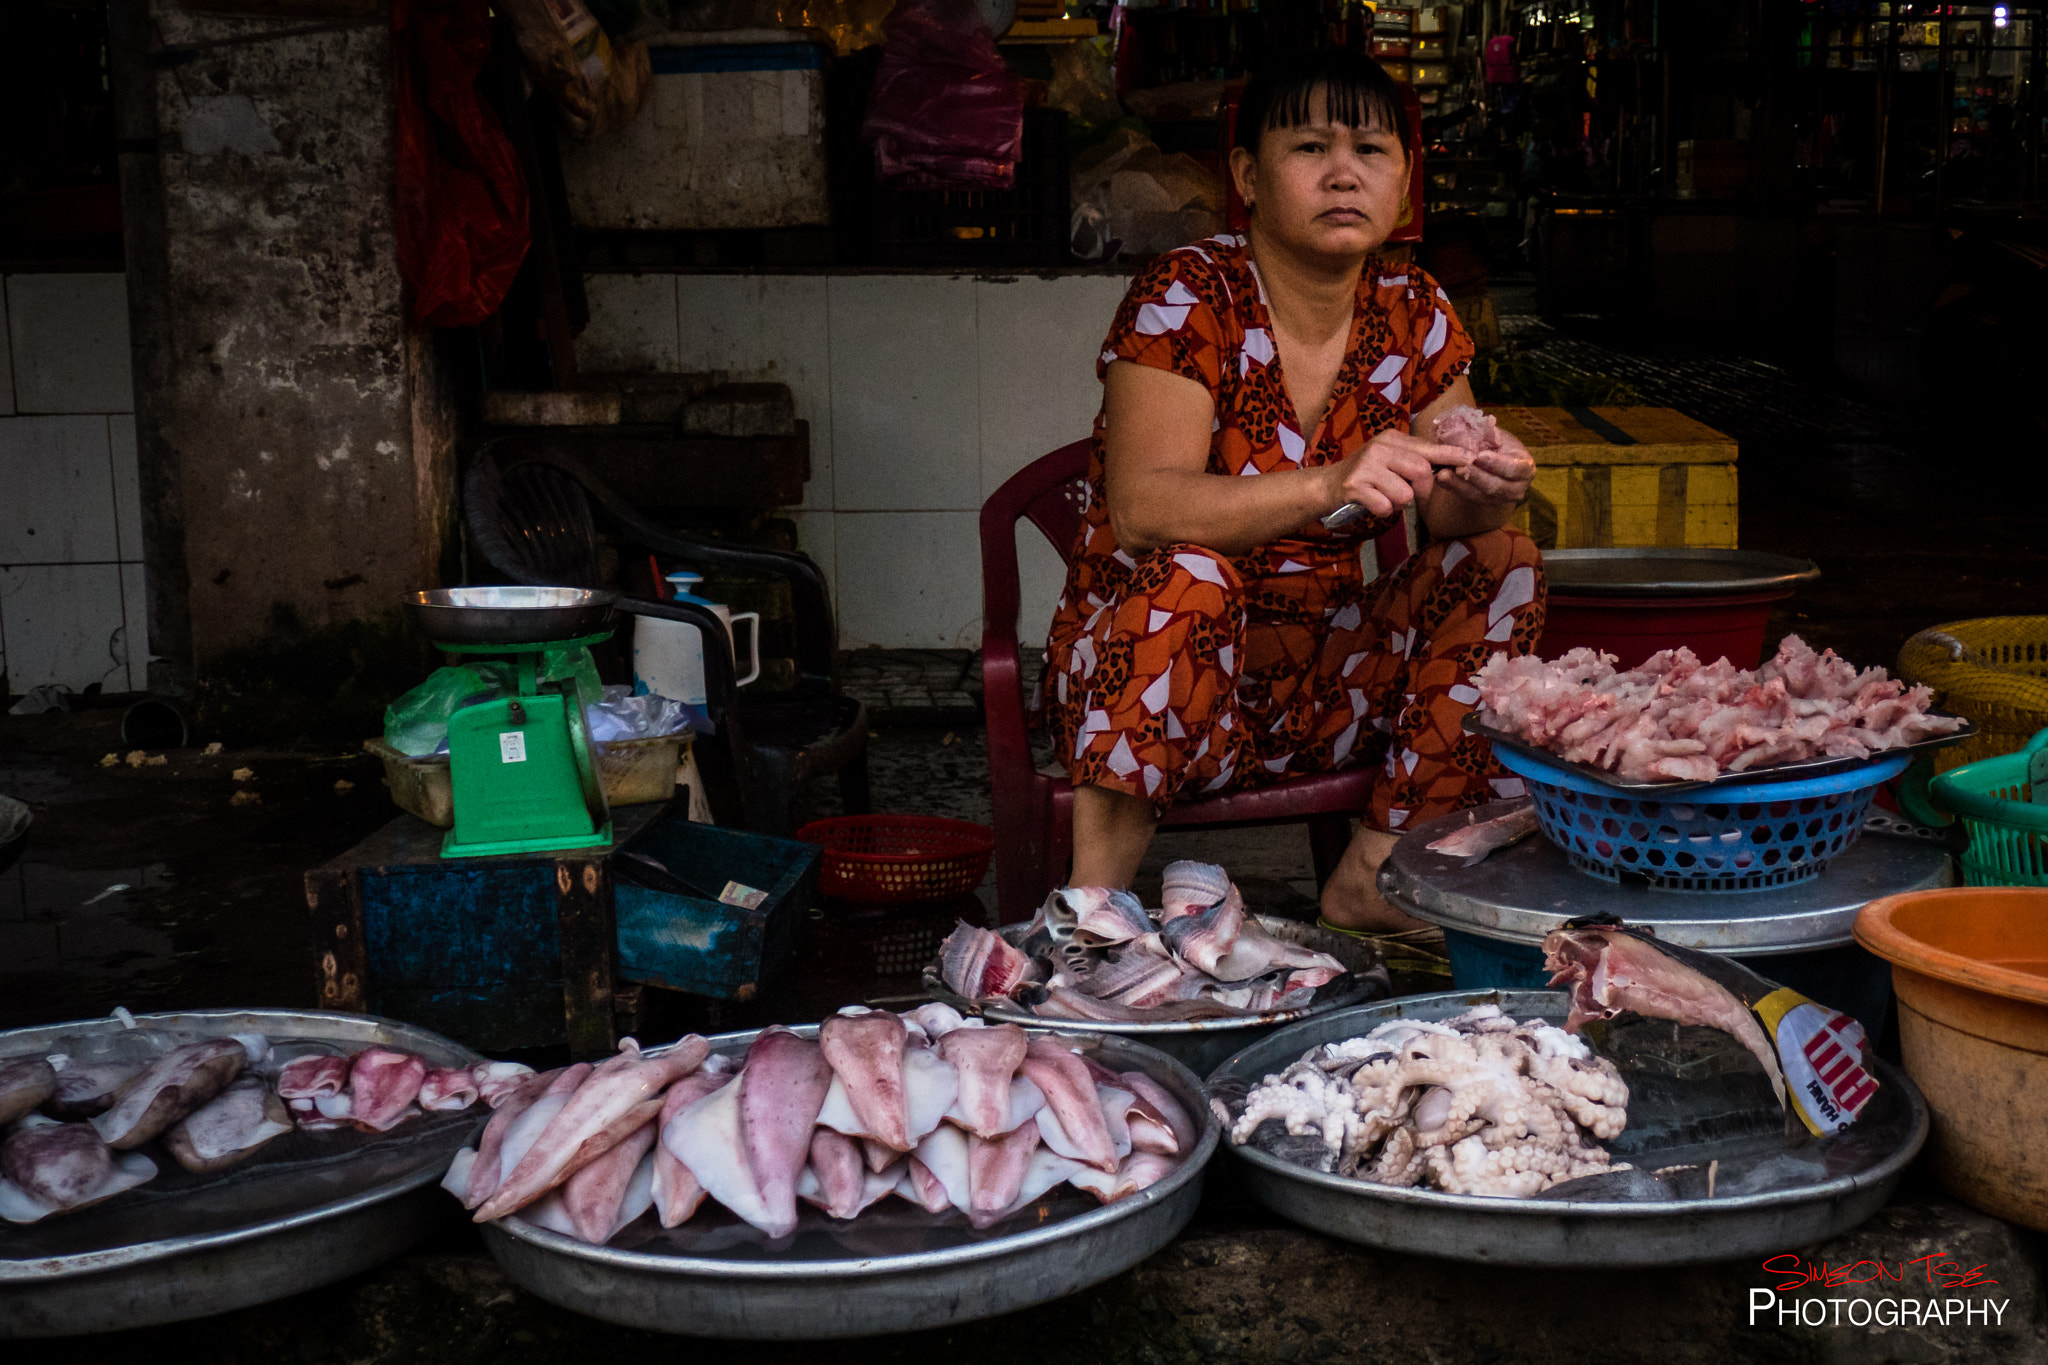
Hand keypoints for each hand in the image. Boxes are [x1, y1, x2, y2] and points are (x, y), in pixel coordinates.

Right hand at [1326, 429, 1475, 519]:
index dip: (1450, 456)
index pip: (1427, 448)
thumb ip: (1414, 460)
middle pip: (1420, 471)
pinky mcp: (1354, 487)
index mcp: (1391, 439)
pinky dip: (1382, 512)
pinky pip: (1385, 507)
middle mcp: (1379, 448)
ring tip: (1383, 497)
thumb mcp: (1389, 459)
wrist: (1326, 485)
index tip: (1470, 459)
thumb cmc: (1366, 475)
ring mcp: (1366, 467)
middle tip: (1405, 493)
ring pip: (1404, 494)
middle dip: (1420, 489)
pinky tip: (1372, 504)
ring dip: (1398, 504)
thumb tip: (1450, 467)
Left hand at [1432, 428, 1535, 505]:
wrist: (1495, 456)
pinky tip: (1440, 478)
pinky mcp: (1483, 502)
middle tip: (1459, 467)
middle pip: (1495, 486)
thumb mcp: (1498, 434)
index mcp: (1525, 467)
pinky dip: (1453, 487)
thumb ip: (1490, 433)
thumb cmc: (1498, 442)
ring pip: (1479, 495)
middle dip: (1475, 476)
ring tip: (1444, 474)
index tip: (1479, 456)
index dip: (1497, 463)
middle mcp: (1517, 488)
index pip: (1514, 468)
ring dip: (1460, 485)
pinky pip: (1467, 497)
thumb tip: (1480, 426)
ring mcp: (1500, 499)